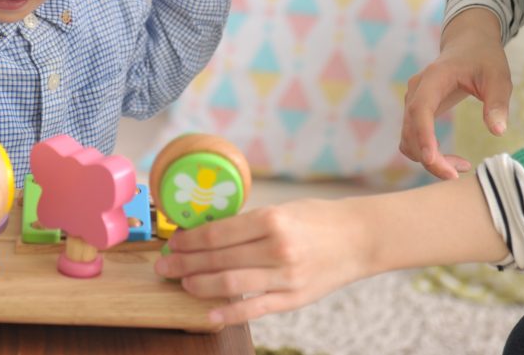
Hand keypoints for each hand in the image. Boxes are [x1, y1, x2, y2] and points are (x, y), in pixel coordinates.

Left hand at [154, 200, 368, 323]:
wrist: (359, 238)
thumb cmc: (317, 219)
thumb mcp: (282, 209)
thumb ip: (248, 223)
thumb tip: (206, 233)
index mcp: (271, 220)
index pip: (217, 234)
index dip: (189, 241)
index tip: (173, 243)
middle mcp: (277, 248)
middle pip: (218, 259)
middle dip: (185, 263)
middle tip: (164, 266)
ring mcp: (286, 277)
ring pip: (231, 284)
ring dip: (200, 285)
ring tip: (182, 284)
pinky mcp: (294, 299)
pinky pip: (255, 308)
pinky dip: (228, 312)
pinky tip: (208, 313)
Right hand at [401, 8, 511, 179]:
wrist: (468, 43)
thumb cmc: (484, 58)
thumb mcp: (498, 77)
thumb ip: (498, 103)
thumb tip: (497, 131)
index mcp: (434, 78)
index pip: (420, 109)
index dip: (423, 135)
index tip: (432, 159)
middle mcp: (416, 91)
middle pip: (411, 131)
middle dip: (430, 157)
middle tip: (459, 174)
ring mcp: (413, 102)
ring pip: (408, 139)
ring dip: (428, 159)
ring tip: (461, 167)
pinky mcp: (416, 112)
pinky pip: (413, 138)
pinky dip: (427, 153)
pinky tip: (450, 159)